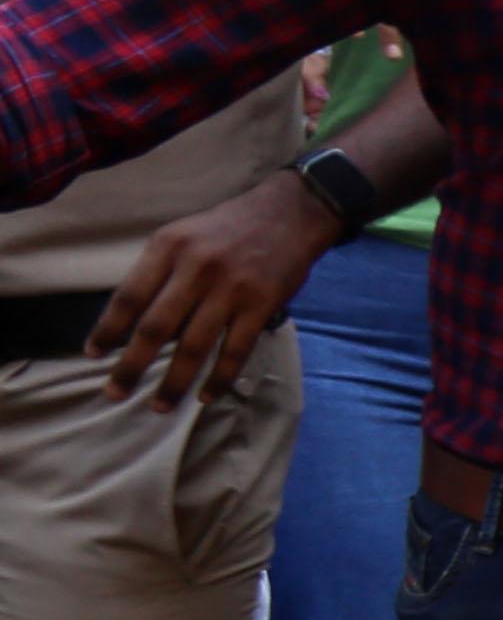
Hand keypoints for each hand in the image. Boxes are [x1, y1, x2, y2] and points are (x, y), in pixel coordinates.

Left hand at [90, 171, 334, 399]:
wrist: (290, 213)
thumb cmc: (227, 228)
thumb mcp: (182, 235)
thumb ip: (159, 272)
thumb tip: (136, 323)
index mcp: (168, 247)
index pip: (129, 296)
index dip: (108, 330)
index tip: (94, 355)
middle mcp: (196, 268)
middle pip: (155, 328)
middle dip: (131, 366)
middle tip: (115, 393)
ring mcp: (231, 288)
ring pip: (194, 346)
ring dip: (174, 382)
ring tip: (160, 406)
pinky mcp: (261, 305)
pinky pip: (235, 351)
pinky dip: (219, 378)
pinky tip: (206, 396)